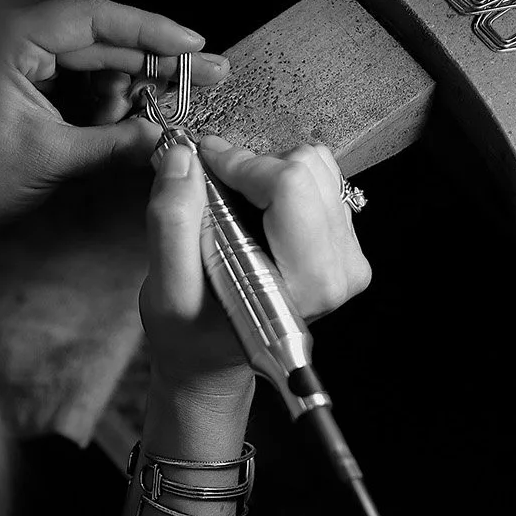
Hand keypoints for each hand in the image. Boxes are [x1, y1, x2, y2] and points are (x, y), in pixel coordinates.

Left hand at [0, 0, 228, 218]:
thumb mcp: (48, 158)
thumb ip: (110, 144)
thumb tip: (162, 137)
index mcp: (10, 40)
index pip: (91, 17)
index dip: (148, 30)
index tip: (192, 45)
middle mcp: (17, 42)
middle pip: (101, 39)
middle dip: (155, 61)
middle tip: (209, 74)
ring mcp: (24, 66)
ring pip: (96, 64)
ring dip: (135, 89)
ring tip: (168, 111)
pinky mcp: (29, 90)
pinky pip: (81, 87)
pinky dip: (111, 105)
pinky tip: (136, 123)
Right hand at [139, 136, 371, 399]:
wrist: (214, 356)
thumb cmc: (191, 335)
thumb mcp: (167, 292)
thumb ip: (172, 224)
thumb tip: (182, 159)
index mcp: (306, 284)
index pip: (289, 185)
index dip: (240, 163)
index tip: (203, 162)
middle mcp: (340, 270)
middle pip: (306, 168)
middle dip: (252, 167)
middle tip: (213, 188)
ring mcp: (348, 256)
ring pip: (315, 166)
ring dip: (267, 172)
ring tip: (234, 204)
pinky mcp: (345, 243)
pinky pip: (319, 179)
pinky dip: (281, 180)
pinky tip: (255, 210)